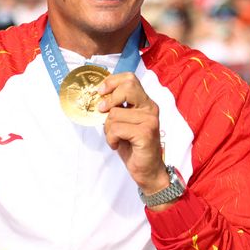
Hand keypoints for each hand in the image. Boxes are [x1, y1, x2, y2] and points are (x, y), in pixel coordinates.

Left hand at [97, 73, 168, 196]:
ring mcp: (149, 120)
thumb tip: (99, 97)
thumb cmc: (133, 147)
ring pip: (115, 113)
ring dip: (108, 128)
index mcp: (145, 102)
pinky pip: (116, 129)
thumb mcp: (123, 123)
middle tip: (103, 111)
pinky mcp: (145, 133)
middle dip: (109, 99)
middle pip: (127, 87)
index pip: (130, 79)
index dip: (112, 82)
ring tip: (115, 138)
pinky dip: (111, 139)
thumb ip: (116, 108)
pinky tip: (117, 145)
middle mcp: (150, 108)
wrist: (147, 170)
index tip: (100, 91)